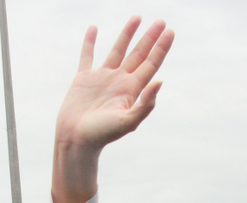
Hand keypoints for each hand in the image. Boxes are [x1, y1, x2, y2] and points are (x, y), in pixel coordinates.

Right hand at [56, 17, 173, 151]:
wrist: (76, 141)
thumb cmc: (101, 135)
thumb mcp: (127, 122)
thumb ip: (145, 104)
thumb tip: (160, 81)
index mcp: (131, 90)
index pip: (151, 64)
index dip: (161, 48)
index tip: (170, 31)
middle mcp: (119, 81)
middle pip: (139, 54)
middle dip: (150, 38)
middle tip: (161, 21)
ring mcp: (101, 78)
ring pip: (118, 50)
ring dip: (127, 34)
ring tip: (137, 17)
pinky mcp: (83, 79)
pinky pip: (87, 55)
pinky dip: (90, 42)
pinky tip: (94, 29)